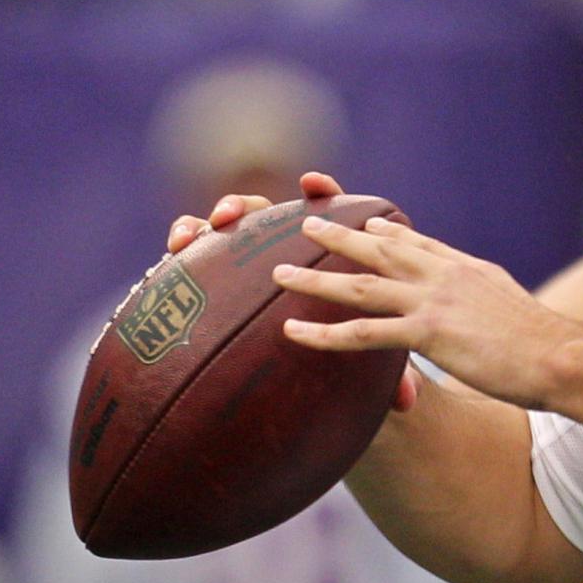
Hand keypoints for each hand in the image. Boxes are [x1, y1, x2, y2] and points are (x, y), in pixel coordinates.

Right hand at [168, 173, 421, 412]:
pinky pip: (198, 251)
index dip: (321, 193)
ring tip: (194, 234)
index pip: (326, 213)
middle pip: (264, 214)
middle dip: (243, 206)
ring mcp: (248, 256)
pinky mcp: (218, 271)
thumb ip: (389, 370)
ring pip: (226, 227)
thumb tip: (407, 401)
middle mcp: (282, 247)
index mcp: (326, 256)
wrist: (321, 362)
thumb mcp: (368, 357)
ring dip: (207, 223)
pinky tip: (174, 250)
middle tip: (230, 216)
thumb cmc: (348, 351)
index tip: (313, 182)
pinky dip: (185, 241)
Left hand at [271, 208, 581, 409]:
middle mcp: (445, 277)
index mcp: (467, 270)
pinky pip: (362, 332)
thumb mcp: (514, 310)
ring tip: (278, 272)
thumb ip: (488, 303)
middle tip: (307, 223)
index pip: (421, 243)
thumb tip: (483, 313)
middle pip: (381, 249)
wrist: (559, 356)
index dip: (390, 231)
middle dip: (340, 235)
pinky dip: (323, 332)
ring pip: (360, 284)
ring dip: (314, 277)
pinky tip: (293, 331)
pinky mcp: (427, 333)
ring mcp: (433, 302)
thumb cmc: (544, 345)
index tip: (369, 221)